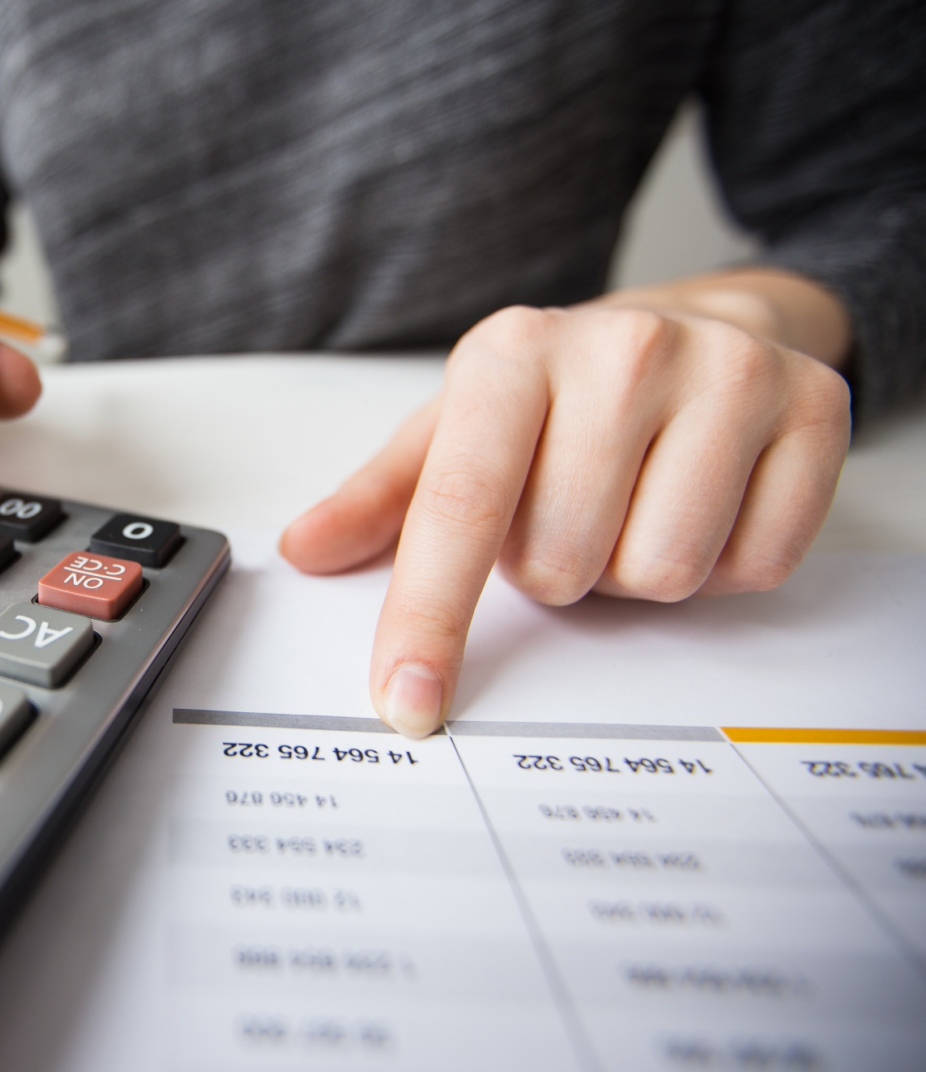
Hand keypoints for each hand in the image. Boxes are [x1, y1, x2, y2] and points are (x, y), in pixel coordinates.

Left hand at [280, 273, 851, 736]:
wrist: (701, 323)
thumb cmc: (560, 395)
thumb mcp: (457, 430)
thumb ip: (380, 500)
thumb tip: (303, 552)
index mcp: (511, 355)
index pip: (458, 510)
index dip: (428, 617)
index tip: (407, 701)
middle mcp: (621, 349)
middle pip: (562, 566)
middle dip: (556, 568)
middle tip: (570, 509)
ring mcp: (728, 372)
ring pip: (657, 575)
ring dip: (633, 571)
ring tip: (632, 503)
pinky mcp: (815, 409)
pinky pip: (752, 567)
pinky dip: (721, 565)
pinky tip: (704, 501)